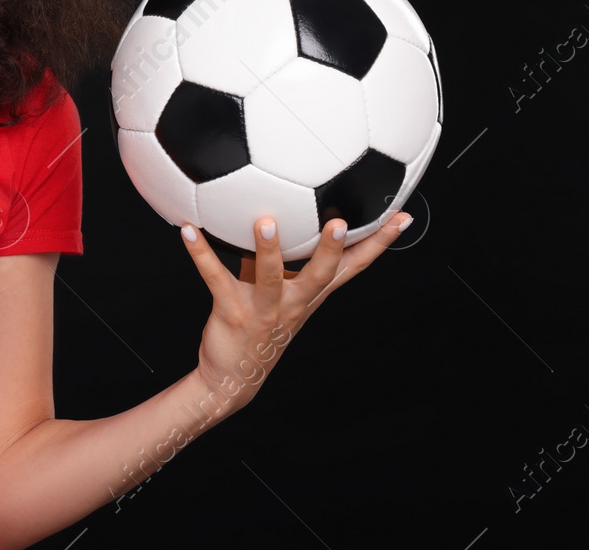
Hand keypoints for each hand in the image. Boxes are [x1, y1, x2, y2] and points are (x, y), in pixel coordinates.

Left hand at [180, 213, 411, 409]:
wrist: (232, 377)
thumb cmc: (256, 323)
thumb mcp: (277, 290)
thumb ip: (278, 257)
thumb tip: (274, 211)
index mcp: (311, 295)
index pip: (353, 267)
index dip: (378, 244)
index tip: (401, 217)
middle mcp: (294, 303)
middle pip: (322, 275)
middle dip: (332, 249)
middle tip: (340, 221)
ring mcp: (264, 310)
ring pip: (270, 278)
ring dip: (268, 249)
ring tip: (264, 220)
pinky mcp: (232, 313)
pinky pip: (215, 277)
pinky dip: (200, 254)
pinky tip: (187, 230)